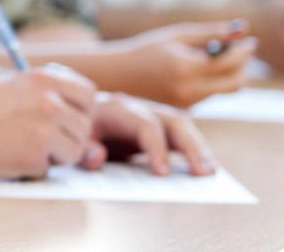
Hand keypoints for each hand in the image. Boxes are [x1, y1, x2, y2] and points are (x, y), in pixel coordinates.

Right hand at [0, 65, 96, 178]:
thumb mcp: (14, 86)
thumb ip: (49, 95)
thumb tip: (84, 117)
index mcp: (45, 79)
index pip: (88, 95)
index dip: (80, 110)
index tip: (66, 118)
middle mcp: (50, 102)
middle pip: (84, 128)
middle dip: (68, 137)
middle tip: (41, 139)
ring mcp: (44, 131)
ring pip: (74, 152)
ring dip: (54, 156)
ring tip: (22, 147)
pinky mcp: (34, 158)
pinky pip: (49, 170)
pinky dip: (32, 169)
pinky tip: (7, 156)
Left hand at [84, 92, 216, 176]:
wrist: (79, 114)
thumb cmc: (79, 129)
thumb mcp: (74, 139)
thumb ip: (83, 150)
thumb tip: (98, 158)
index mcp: (118, 110)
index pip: (146, 125)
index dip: (156, 148)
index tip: (162, 174)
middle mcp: (141, 109)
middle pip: (173, 121)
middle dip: (190, 146)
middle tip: (202, 173)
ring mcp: (154, 116)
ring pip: (183, 126)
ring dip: (199, 148)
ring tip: (210, 173)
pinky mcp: (160, 128)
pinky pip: (182, 136)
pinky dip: (196, 150)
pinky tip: (207, 169)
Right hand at [110, 21, 255, 106]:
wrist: (119, 76)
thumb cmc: (147, 49)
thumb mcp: (177, 36)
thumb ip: (211, 33)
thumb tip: (243, 31)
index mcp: (186, 67)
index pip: (230, 62)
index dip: (244, 51)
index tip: (250, 42)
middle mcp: (189, 90)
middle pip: (236, 83)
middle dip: (243, 66)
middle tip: (239, 51)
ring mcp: (188, 103)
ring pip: (225, 90)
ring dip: (229, 74)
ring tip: (215, 58)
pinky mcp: (187, 110)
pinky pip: (211, 95)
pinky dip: (214, 82)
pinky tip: (198, 71)